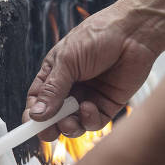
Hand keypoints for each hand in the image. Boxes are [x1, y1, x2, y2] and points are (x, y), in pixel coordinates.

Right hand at [24, 4, 157, 140]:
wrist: (133, 32)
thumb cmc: (98, 35)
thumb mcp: (67, 60)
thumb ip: (52, 89)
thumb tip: (37, 114)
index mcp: (56, 72)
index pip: (38, 99)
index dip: (33, 113)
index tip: (30, 125)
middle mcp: (71, 87)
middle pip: (54, 116)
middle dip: (50, 126)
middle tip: (50, 132)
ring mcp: (89, 96)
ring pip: (73, 123)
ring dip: (69, 127)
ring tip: (70, 120)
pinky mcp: (107, 104)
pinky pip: (94, 122)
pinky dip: (89, 120)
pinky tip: (90, 107)